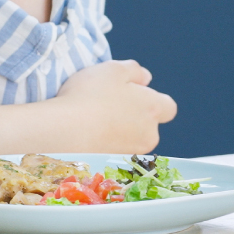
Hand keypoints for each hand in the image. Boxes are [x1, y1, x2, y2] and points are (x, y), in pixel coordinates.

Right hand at [54, 59, 177, 153]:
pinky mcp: (115, 165)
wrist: (66, 131)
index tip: (133, 92)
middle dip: (135, 114)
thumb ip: (134, 70)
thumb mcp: (113, 69)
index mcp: (153, 108)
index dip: (153, 98)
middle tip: (110, 101)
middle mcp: (149, 134)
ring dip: (121, 128)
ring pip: (133, 137)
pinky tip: (89, 131)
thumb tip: (146, 78)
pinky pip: (117, 150)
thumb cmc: (91, 95)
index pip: (168, 106)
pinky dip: (108, 141)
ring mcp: (132, 153)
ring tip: (95, 116)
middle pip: (149, 123)